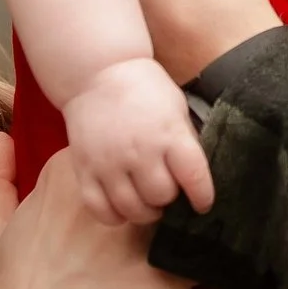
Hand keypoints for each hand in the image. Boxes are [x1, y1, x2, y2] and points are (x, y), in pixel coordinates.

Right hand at [0, 134, 190, 288]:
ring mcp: (140, 237)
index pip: (119, 162)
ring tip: (191, 256)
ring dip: (190, 230)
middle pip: (156, 180)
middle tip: (158, 239)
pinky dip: (206, 265)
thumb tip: (1, 138)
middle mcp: (109, 198)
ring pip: (184, 215)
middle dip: (163, 202)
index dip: (127, 189)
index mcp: (66, 177)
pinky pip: (203, 258)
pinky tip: (202, 284)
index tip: (125, 221)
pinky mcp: (169, 279)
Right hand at [61, 57, 215, 223]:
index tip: (202, 203)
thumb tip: (196, 179)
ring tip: (147, 200)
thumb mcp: (176, 108)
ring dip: (145, 210)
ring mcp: (109, 163)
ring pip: (132, 209)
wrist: (97, 72)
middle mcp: (140, 151)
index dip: (202, 197)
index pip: (194, 178)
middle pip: (161, 196)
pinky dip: (115, 216)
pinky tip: (122, 206)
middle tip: (167, 190)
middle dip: (169, 198)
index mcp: (169, 134)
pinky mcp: (85, 170)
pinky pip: (101, 210)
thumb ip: (185, 142)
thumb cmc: (144, 89)